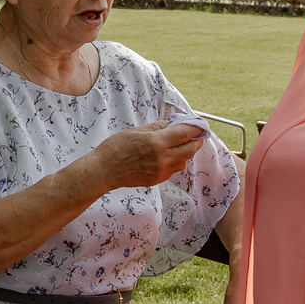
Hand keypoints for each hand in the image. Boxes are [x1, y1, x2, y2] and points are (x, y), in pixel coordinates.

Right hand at [88, 124, 205, 192]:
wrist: (104, 170)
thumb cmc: (116, 148)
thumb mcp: (137, 131)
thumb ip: (158, 127)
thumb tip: (171, 123)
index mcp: (157, 142)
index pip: (185, 134)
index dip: (196, 128)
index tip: (200, 125)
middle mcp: (162, 158)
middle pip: (190, 149)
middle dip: (196, 141)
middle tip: (198, 135)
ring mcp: (161, 171)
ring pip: (184, 161)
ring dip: (186, 152)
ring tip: (180, 145)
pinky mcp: (157, 180)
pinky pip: (173, 170)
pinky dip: (176, 161)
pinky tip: (168, 156)